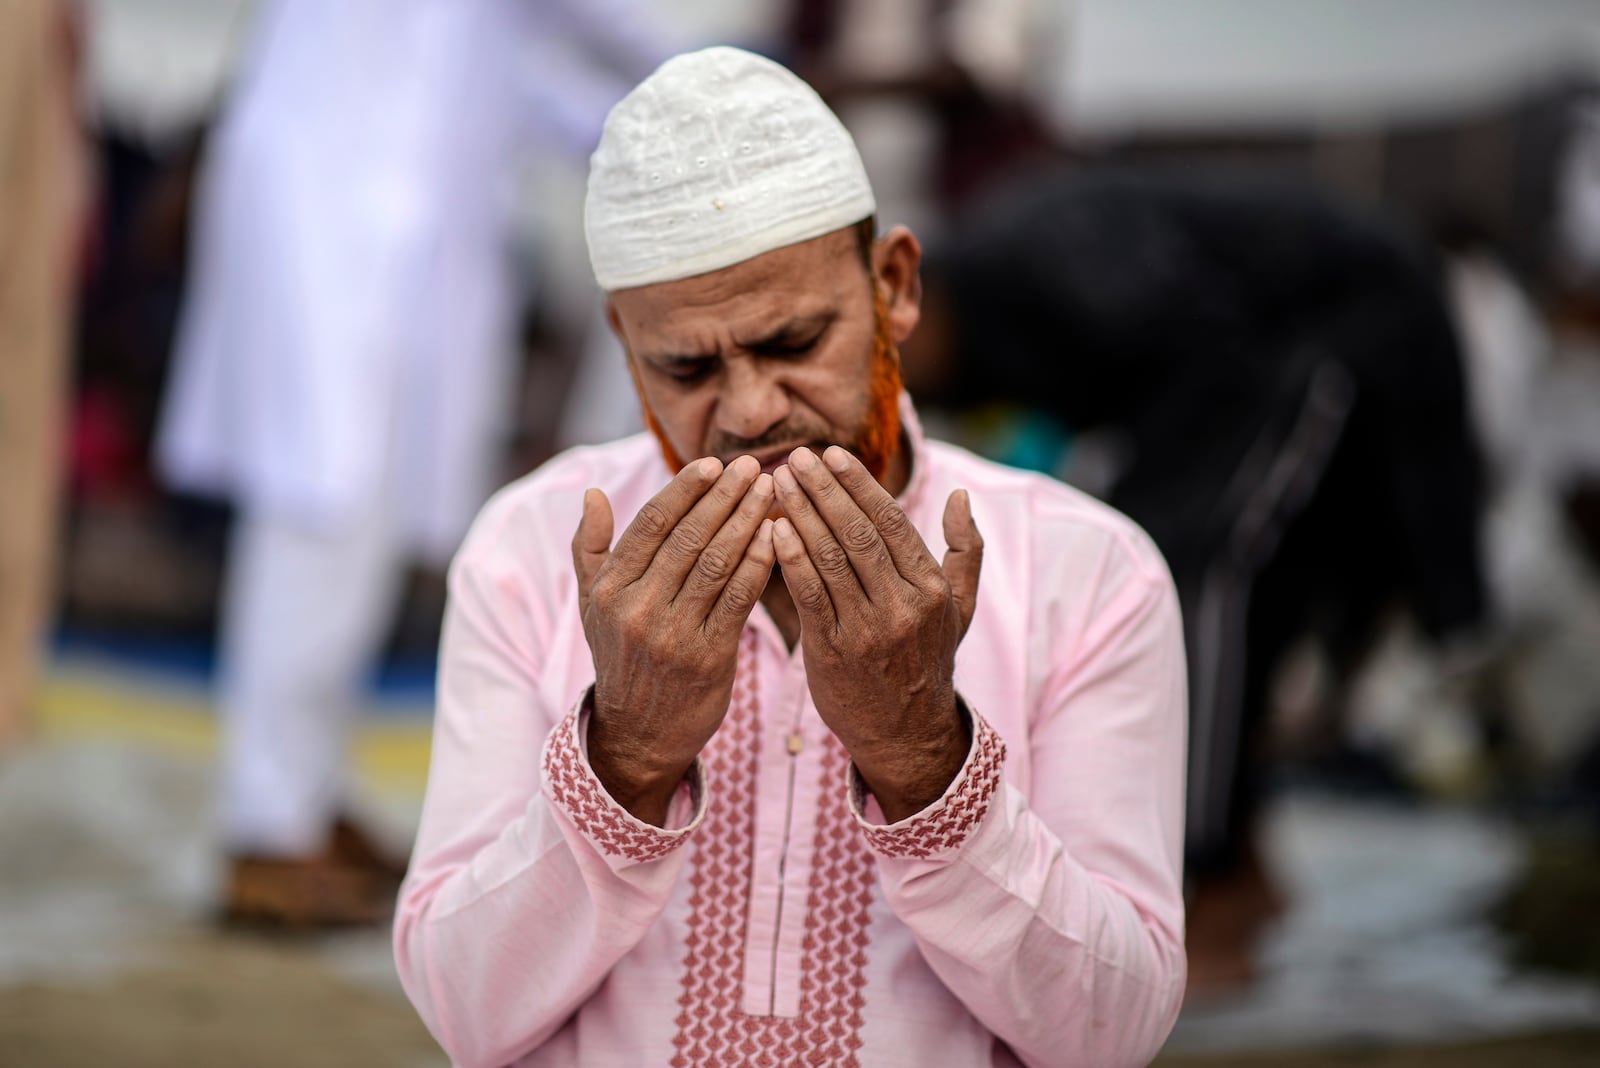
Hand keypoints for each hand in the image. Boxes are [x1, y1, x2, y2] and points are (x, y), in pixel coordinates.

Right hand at [571, 455, 775, 824]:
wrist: (639, 736)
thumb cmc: (621, 658)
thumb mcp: (592, 607)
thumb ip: (590, 548)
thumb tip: (592, 493)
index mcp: (610, 590)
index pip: (650, 525)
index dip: (684, 490)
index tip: (713, 462)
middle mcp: (638, 610)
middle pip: (689, 538)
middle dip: (725, 496)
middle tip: (755, 465)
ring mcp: (673, 636)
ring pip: (718, 563)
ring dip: (748, 520)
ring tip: (771, 491)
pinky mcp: (709, 658)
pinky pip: (740, 599)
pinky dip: (761, 563)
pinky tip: (779, 536)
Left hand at [771, 446, 982, 821]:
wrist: (906, 733)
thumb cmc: (927, 659)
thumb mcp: (959, 608)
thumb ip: (964, 551)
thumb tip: (960, 496)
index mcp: (931, 588)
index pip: (890, 522)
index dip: (858, 484)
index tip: (830, 454)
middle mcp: (903, 606)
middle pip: (857, 533)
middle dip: (823, 490)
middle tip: (795, 458)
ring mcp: (867, 630)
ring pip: (829, 558)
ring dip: (800, 515)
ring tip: (777, 484)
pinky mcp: (833, 652)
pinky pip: (808, 595)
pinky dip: (789, 559)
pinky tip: (771, 530)